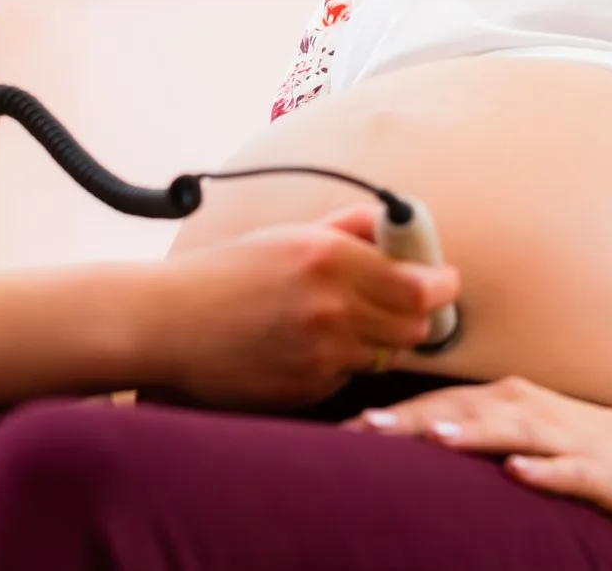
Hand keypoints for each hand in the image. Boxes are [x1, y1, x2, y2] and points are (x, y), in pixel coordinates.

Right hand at [152, 205, 458, 409]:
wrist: (170, 324)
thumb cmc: (227, 273)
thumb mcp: (288, 235)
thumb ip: (350, 228)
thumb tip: (397, 223)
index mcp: (330, 256)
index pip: (424, 284)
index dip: (442, 285)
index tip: (440, 281)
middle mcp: (333, 305)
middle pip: (417, 326)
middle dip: (417, 317)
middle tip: (400, 307)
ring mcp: (322, 352)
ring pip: (387, 355)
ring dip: (379, 342)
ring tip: (343, 326)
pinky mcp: (309, 388)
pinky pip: (350, 377)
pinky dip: (342, 364)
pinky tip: (308, 348)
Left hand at [346, 376, 611, 526]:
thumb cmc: (577, 445)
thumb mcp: (518, 435)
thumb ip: (468, 432)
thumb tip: (400, 446)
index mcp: (504, 401)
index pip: (439, 404)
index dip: (393, 415)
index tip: (345, 430)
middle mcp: (529, 411)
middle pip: (464, 411)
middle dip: (414, 420)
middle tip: (366, 429)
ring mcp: (565, 438)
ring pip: (512, 433)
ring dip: (473, 434)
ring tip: (433, 439)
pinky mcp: (600, 471)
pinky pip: (567, 470)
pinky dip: (542, 470)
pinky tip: (517, 474)